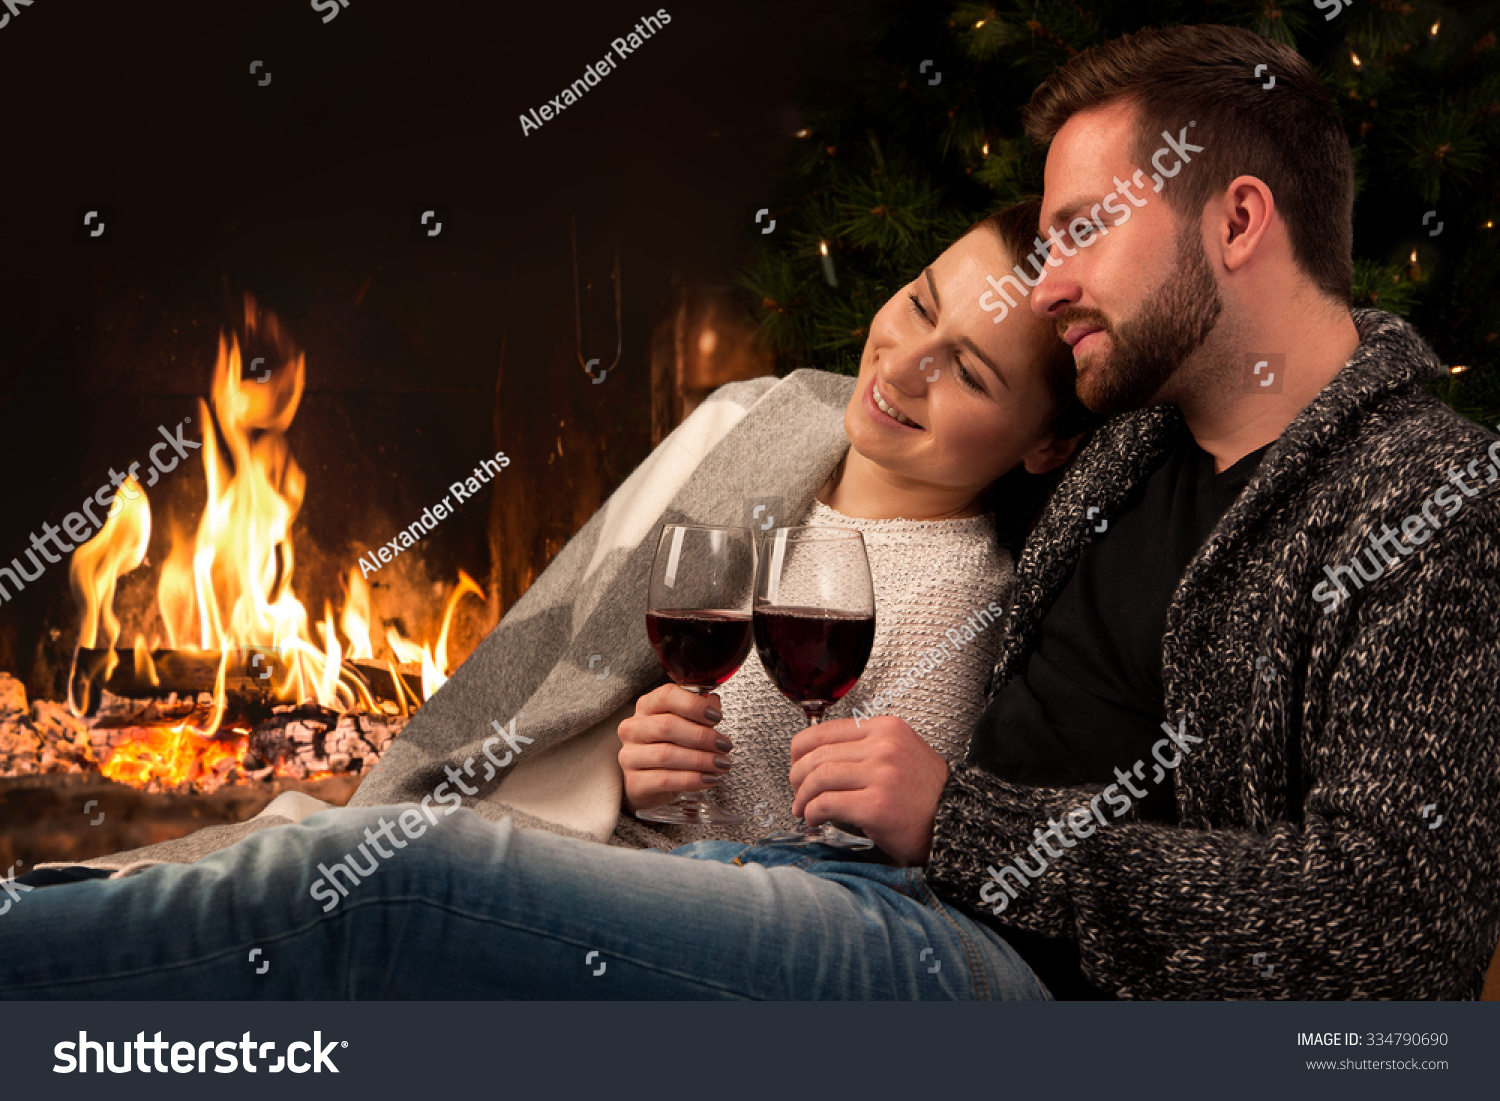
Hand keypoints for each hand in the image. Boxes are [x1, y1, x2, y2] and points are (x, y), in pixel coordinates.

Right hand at [617, 684, 732, 811]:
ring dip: (700, 759)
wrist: (649, 784)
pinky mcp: (634, 782)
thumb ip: (699, 713)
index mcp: (646, 707)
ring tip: (721, 764)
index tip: (717, 717)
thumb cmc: (668, 747)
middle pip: (667, 725)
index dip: (694, 705)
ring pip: (666, 754)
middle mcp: (633, 728)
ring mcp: (629, 756)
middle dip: (702, 736)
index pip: (666, 695)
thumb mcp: (684, 726)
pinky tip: (708, 779)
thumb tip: (714, 704)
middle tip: (724, 745)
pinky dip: (691, 780)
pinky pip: (664, 779)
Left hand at [788, 714, 947, 865]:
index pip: (825, 731)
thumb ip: (867, 747)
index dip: (800, 751)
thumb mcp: (902, 753)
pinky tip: (815, 819)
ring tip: (804, 809)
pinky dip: (813, 813)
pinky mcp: (877, 805)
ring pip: (818, 778)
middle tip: (796, 792)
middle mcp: (884, 747)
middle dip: (797, 777)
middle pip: (817, 755)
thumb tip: (820, 757)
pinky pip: (827, 804)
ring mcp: (881, 775)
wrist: (957, 823)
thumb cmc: (927, 795)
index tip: (796, 765)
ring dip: (802, 797)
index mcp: (887, 729)